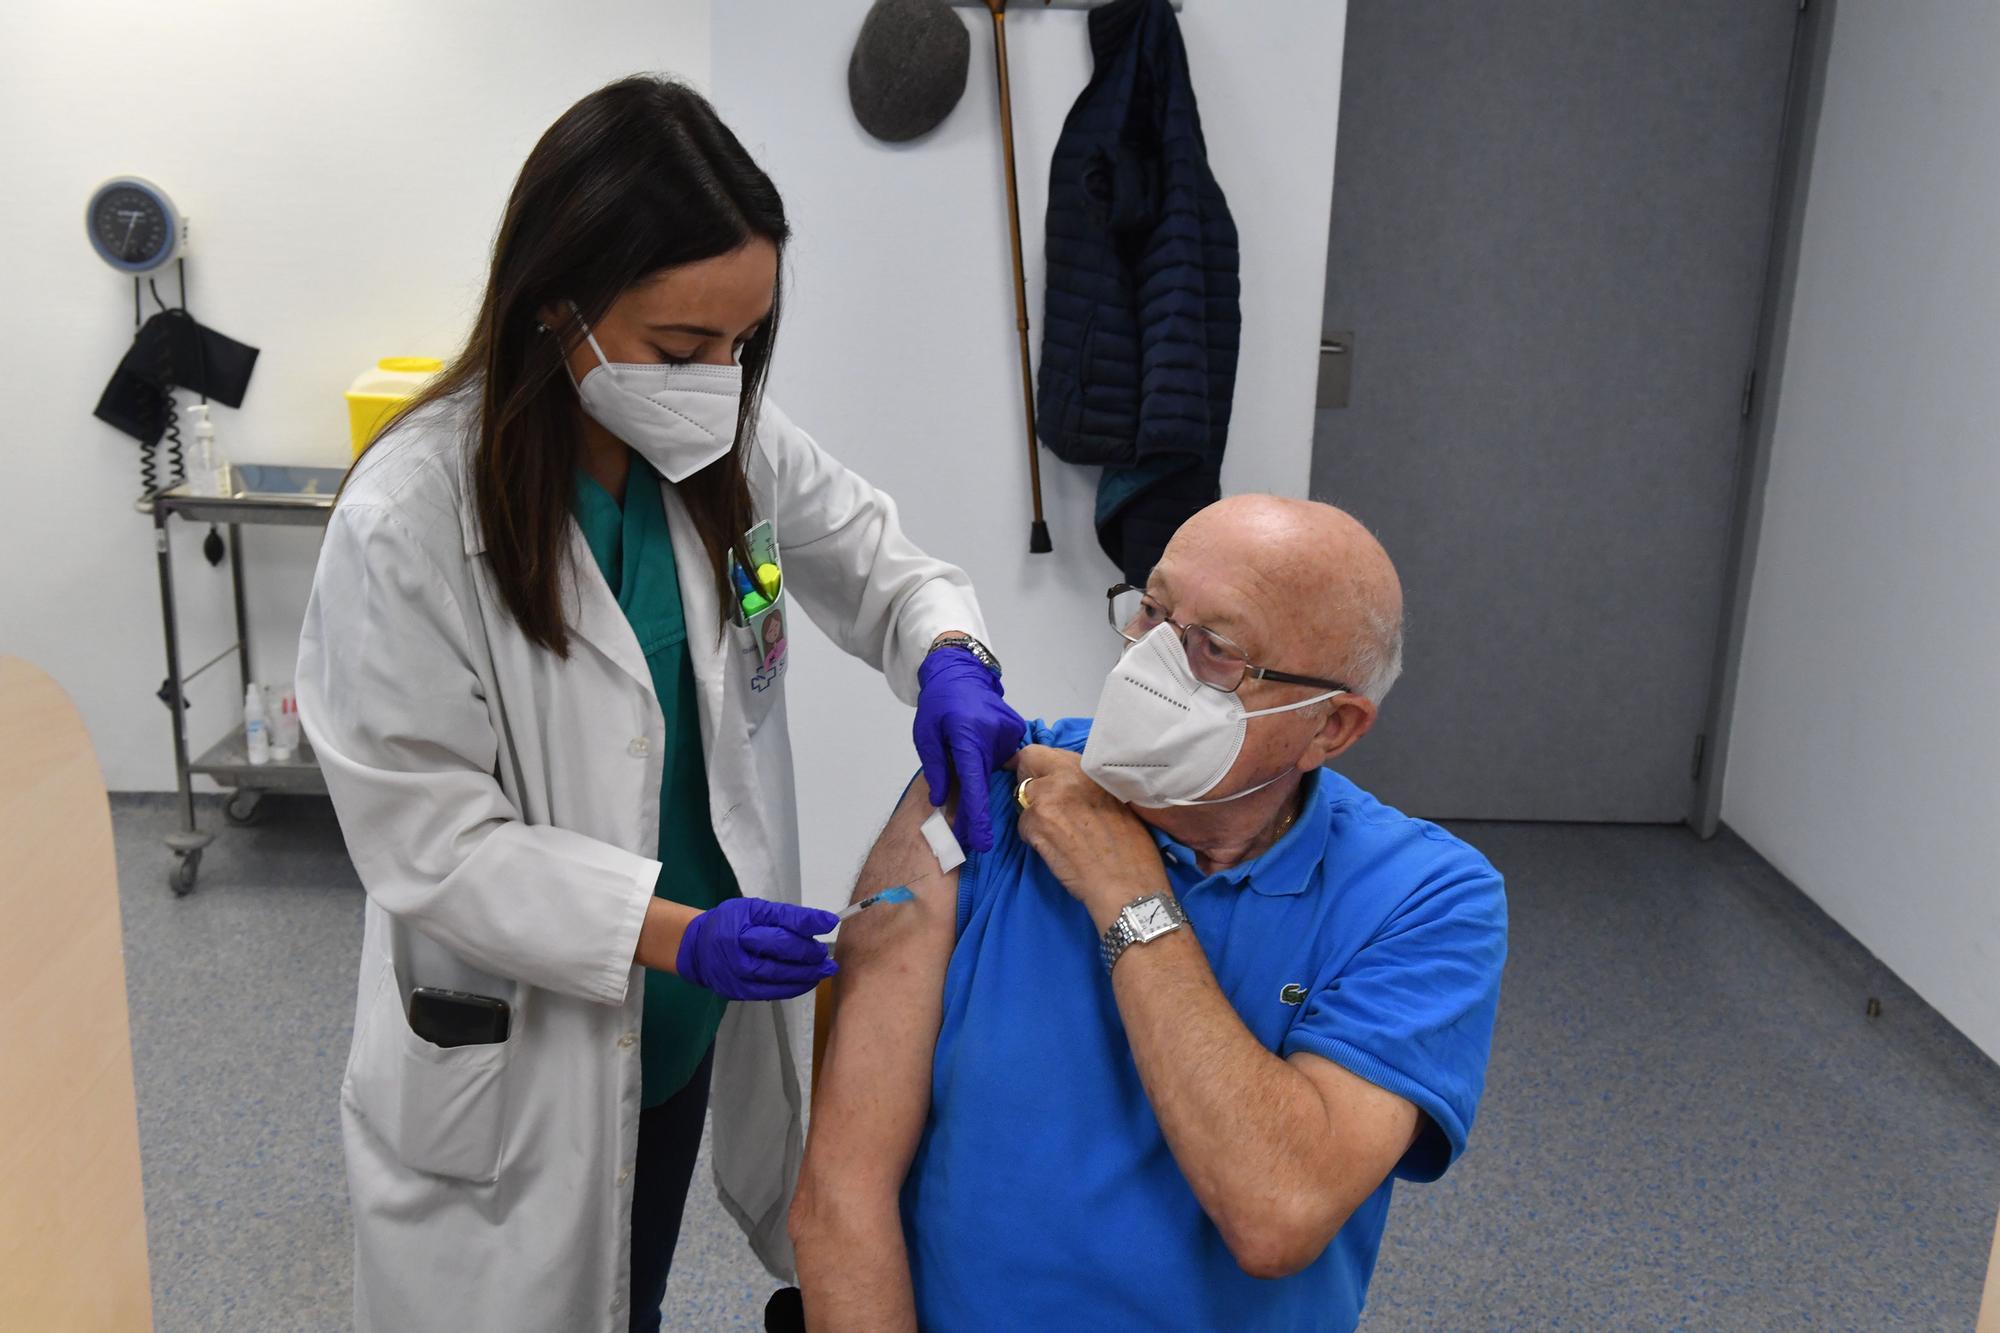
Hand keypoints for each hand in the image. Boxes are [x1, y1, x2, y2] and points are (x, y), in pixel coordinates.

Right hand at [675, 897, 839, 1000]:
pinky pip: (772, 992)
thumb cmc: (731, 923)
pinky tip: (806, 981)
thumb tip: (825, 921)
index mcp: (742, 923)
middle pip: (782, 952)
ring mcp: (737, 974)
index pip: (781, 923)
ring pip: (779, 977)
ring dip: (806, 975)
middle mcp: (738, 949)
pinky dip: (793, 988)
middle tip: (826, 955)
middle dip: (809, 954)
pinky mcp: (738, 992)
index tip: (830, 922)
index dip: (808, 923)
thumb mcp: (755, 909)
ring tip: (824, 970)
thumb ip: (788, 916)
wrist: (698, 948)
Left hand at [913, 647, 1026, 852]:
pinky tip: (978, 742)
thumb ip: (934, 768)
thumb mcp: (926, 735)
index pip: (974, 783)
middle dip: (973, 806)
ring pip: (993, 769)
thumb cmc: (939, 704)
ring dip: (979, 772)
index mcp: (968, 735)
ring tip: (964, 750)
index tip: (980, 841)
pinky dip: (988, 758)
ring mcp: (1010, 732)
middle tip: (964, 829)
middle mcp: (994, 734)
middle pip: (985, 782)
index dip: (976, 815)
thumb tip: (939, 800)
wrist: (961, 673)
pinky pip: (1002, 757)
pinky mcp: (1017, 730)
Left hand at [1006, 745, 1167, 923]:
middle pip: (1025, 767)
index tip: (1029, 771)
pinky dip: (1034, 836)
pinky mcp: (1034, 825)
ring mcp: (1046, 799)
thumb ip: (1085, 783)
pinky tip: (1056, 848)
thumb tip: (1065, 780)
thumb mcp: (1115, 797)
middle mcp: (1064, 776)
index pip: (1041, 751)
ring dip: (1033, 813)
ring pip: (1022, 799)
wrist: (1127, 882)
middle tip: (1043, 803)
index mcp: (1087, 767)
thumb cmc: (1132, 846)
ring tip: (1057, 832)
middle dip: (1028, 781)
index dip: (1033, 764)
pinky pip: (1023, 825)